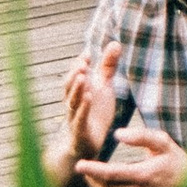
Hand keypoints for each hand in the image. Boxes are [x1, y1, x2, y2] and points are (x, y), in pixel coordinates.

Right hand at [60, 39, 120, 161]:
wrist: (86, 144)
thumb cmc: (94, 112)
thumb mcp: (103, 87)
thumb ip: (107, 66)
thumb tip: (116, 42)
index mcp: (78, 90)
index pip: (76, 74)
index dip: (80, 64)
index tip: (88, 54)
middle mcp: (73, 102)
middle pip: (70, 86)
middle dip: (75, 74)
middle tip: (83, 63)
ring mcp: (74, 117)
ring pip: (72, 102)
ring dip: (76, 89)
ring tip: (83, 77)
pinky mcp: (79, 131)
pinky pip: (79, 119)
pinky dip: (83, 108)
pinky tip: (88, 98)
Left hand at [75, 116, 186, 186]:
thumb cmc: (177, 161)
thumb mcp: (163, 142)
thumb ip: (141, 135)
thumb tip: (117, 134)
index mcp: (146, 175)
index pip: (111, 173)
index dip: (93, 169)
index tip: (80, 164)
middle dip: (92, 177)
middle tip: (85, 167)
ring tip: (92, 178)